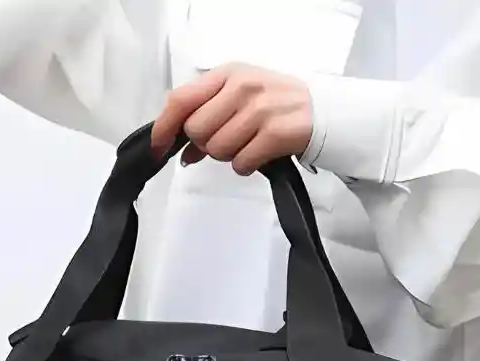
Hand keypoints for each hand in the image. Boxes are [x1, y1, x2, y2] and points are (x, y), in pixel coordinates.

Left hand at [150, 63, 312, 174]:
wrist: (321, 110)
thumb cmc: (275, 103)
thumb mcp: (240, 97)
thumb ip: (207, 117)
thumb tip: (181, 152)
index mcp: (228, 74)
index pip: (182, 99)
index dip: (164, 127)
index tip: (158, 147)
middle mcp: (241, 87)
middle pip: (197, 131)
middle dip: (206, 144)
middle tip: (227, 141)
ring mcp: (259, 110)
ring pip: (217, 150)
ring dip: (228, 156)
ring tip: (246, 145)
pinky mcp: (274, 134)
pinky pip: (240, 164)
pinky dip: (245, 167)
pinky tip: (258, 155)